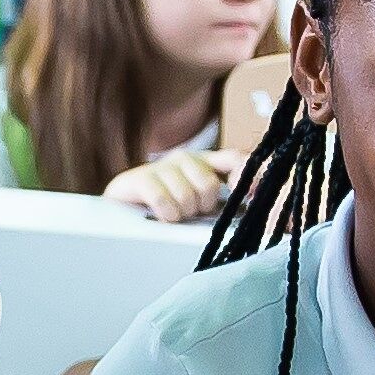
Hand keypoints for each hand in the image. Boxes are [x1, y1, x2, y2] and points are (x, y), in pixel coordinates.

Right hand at [104, 147, 242, 222]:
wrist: (122, 206)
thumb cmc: (166, 207)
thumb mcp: (197, 202)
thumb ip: (223, 200)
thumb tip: (252, 199)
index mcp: (204, 162)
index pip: (234, 159)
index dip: (245, 175)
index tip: (249, 195)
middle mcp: (186, 158)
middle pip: (209, 186)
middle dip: (200, 207)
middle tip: (187, 211)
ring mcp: (163, 166)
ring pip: (186, 197)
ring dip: (180, 214)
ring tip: (171, 214)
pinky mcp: (142, 177)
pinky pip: (163, 200)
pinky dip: (164, 214)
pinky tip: (161, 215)